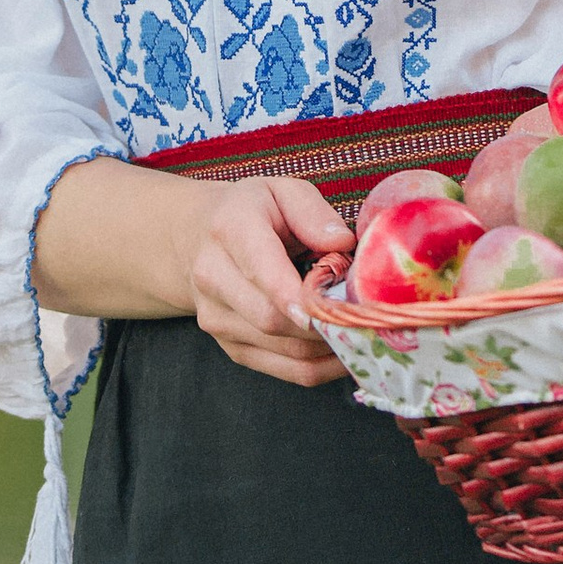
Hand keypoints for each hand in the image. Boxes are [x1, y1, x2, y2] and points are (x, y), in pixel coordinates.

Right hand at [185, 176, 354, 389]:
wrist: (194, 238)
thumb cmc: (252, 211)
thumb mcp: (282, 192)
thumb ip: (312, 213)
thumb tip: (342, 244)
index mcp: (230, 230)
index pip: (263, 272)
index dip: (298, 298)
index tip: (333, 309)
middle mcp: (214, 279)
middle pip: (272, 320)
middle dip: (326, 324)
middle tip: (368, 316)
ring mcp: (218, 320)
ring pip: (284, 351)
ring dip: (330, 348)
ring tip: (364, 330)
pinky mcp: (231, 348)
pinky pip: (286, 371)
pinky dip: (322, 366)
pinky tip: (346, 349)